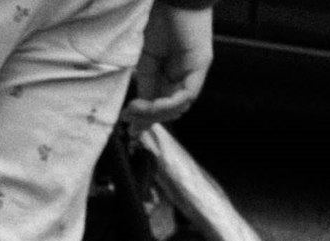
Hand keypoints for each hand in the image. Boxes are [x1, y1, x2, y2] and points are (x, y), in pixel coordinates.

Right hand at [124, 5, 212, 123]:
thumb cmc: (155, 20)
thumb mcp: (143, 59)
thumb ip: (143, 83)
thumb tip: (134, 111)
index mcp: (168, 73)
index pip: (160, 105)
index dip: (146, 120)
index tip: (129, 131)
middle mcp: (183, 75)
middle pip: (170, 110)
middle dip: (148, 119)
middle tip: (129, 119)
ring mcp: (193, 71)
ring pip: (179, 106)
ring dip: (157, 114)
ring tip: (138, 110)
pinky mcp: (200, 65)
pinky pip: (187, 94)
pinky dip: (170, 103)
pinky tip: (154, 104)